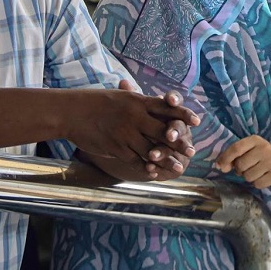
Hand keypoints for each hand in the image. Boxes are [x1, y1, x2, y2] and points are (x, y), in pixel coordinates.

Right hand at [67, 81, 199, 175]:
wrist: (72, 112)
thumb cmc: (97, 103)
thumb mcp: (121, 96)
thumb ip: (140, 101)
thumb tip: (159, 103)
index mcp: (138, 100)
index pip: (166, 107)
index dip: (183, 113)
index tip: (198, 121)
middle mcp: (134, 116)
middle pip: (163, 131)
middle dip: (179, 142)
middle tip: (192, 151)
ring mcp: (125, 133)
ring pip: (151, 150)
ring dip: (165, 160)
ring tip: (178, 168)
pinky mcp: (116, 147)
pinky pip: (135, 160)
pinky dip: (146, 168)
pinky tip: (154, 173)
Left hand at [214, 135, 270, 188]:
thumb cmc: (260, 154)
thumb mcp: (248, 149)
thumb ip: (233, 155)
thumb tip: (220, 166)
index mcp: (255, 140)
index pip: (236, 148)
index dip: (225, 158)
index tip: (220, 166)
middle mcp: (264, 149)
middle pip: (241, 165)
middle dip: (239, 169)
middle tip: (245, 168)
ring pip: (248, 177)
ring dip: (248, 177)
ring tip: (254, 171)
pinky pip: (257, 184)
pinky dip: (256, 183)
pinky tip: (262, 176)